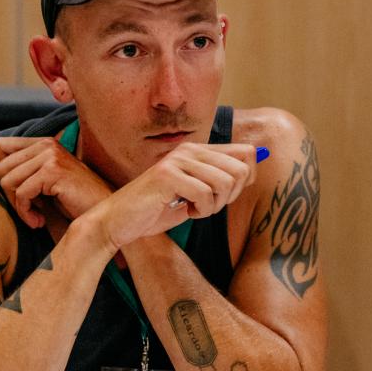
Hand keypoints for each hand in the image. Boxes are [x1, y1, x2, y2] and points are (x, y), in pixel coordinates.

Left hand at [0, 136, 112, 227]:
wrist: (104, 212)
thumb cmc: (77, 201)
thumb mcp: (48, 181)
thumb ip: (27, 171)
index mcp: (44, 143)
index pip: (1, 146)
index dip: (5, 172)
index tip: (20, 192)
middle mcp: (46, 145)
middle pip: (1, 167)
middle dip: (10, 194)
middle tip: (28, 210)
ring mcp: (50, 157)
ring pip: (8, 181)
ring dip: (18, 206)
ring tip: (35, 217)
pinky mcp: (52, 172)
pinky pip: (22, 193)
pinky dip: (26, 212)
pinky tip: (39, 221)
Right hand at [94, 142, 258, 250]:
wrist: (121, 221)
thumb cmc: (158, 209)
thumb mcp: (196, 194)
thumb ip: (219, 182)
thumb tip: (250, 173)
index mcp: (198, 151)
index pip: (246, 153)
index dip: (247, 178)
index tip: (226, 195)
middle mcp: (190, 150)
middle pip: (241, 169)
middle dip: (231, 196)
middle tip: (209, 205)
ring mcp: (178, 160)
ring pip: (225, 182)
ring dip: (214, 205)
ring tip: (195, 209)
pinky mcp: (167, 175)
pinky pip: (205, 194)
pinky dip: (200, 210)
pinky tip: (185, 211)